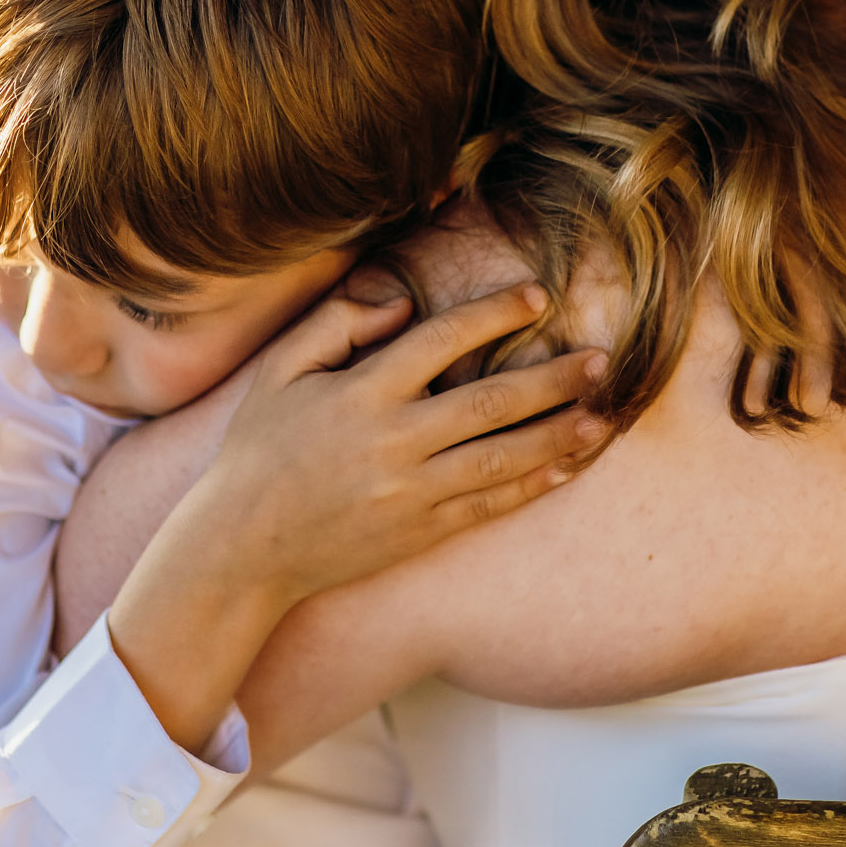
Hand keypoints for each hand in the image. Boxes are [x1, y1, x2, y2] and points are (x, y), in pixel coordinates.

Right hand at [107, 283, 605, 748]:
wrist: (242, 549)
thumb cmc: (257, 452)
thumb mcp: (278, 373)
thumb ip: (335, 325)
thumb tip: (403, 302)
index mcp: (360, 395)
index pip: (440, 340)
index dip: (494, 314)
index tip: (538, 297)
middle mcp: (392, 443)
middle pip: (489, 403)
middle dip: (552, 380)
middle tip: (600, 360)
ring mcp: (410, 493)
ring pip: (502, 459)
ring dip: (558, 436)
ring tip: (602, 417)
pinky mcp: (419, 533)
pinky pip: (488, 507)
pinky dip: (531, 486)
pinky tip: (566, 468)